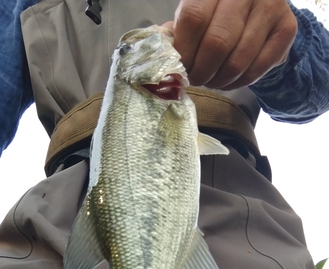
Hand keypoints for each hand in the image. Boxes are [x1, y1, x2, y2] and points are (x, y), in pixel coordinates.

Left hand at [165, 0, 297, 89]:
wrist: (261, 6)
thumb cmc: (219, 12)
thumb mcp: (196, 11)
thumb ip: (178, 31)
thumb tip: (161, 57)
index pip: (194, 19)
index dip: (184, 51)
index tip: (180, 68)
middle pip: (217, 43)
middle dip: (201, 72)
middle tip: (196, 80)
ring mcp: (270, 7)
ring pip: (237, 61)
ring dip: (219, 81)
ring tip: (212, 80)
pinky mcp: (287, 28)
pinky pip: (257, 69)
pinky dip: (239, 83)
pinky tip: (230, 80)